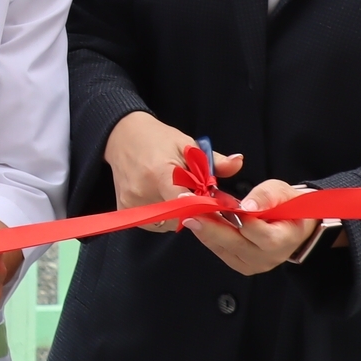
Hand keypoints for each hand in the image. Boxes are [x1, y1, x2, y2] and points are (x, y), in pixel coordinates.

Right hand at [104, 112, 240, 232]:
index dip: (200, 208)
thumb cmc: (157, 139)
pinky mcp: (126, 211)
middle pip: (179, 215)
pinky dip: (164, 215)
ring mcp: (132, 203)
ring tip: (175, 192)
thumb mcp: (187, 144)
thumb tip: (238, 163)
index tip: (213, 207)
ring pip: (168, 222)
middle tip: (196, 194)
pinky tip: (162, 198)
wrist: (122, 137)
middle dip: (194, 209)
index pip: (181, 201)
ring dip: (178, 213)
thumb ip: (213, 160)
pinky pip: (155, 223)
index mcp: (159, 172)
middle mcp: (142, 191)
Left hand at [187, 179, 315, 275]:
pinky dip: (209, 236)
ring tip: (189, 213)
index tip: (216, 204)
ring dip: (205, 230)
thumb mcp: (281, 191)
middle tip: (190, 211)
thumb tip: (247, 206)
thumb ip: (266, 196)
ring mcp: (254, 265)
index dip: (238, 219)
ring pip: (224, 249)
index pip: (259, 232)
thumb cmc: (287, 205)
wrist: (292, 225)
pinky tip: (198, 222)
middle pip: (236, 244)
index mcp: (284, 239)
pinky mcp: (241, 265)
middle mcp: (268, 257)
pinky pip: (221, 251)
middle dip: (211, 226)